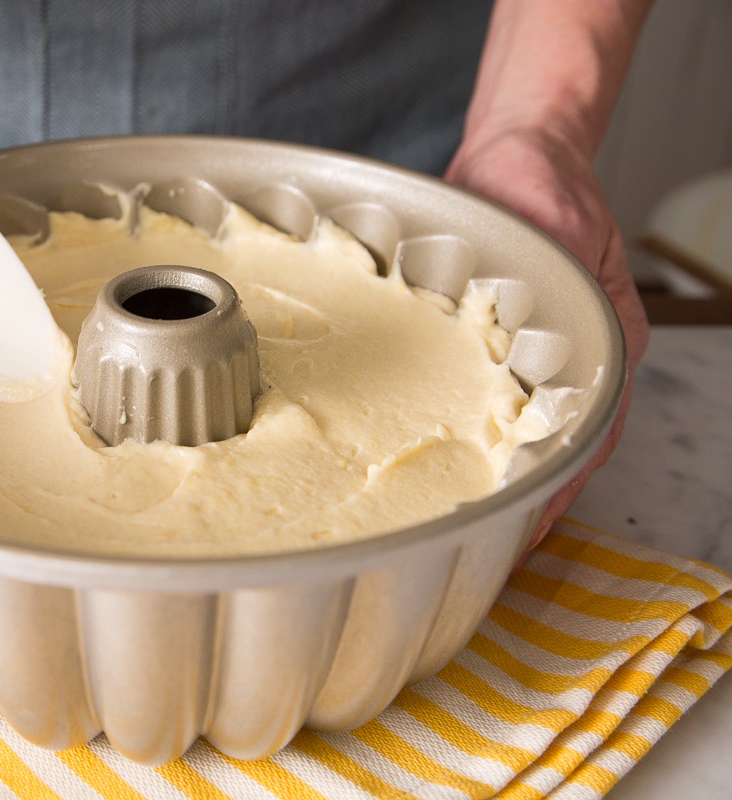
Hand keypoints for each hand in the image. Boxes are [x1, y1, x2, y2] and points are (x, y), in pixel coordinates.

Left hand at [445, 126, 650, 552]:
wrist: (515, 158)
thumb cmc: (547, 190)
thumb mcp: (574, 233)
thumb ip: (582, 283)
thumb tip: (585, 328)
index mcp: (600, 345)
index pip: (586, 440)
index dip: (557, 492)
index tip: (526, 532)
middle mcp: (567, 362)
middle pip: (551, 453)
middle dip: (521, 505)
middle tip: (484, 550)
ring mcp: (527, 360)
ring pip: (514, 437)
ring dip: (494, 480)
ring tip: (461, 525)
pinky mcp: (487, 349)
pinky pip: (477, 406)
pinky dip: (465, 441)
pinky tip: (437, 464)